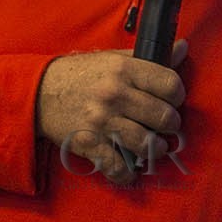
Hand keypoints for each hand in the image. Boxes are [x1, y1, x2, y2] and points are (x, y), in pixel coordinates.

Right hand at [36, 39, 187, 184]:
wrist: (38, 92)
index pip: (170, 84)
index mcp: (124, 70)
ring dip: (156, 149)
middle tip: (166, 125)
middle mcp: (115, 95)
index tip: (174, 100)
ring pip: (146, 143)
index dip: (178, 95)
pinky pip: (117, 166)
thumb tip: (183, 48)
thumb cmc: (81, 74)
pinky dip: (128, 174)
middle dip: (171, 124)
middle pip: (163, 116)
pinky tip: (132, 171)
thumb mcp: (114, 58)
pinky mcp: (89, 144)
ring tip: (155, 146)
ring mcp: (102, 121)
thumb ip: (149, 57)